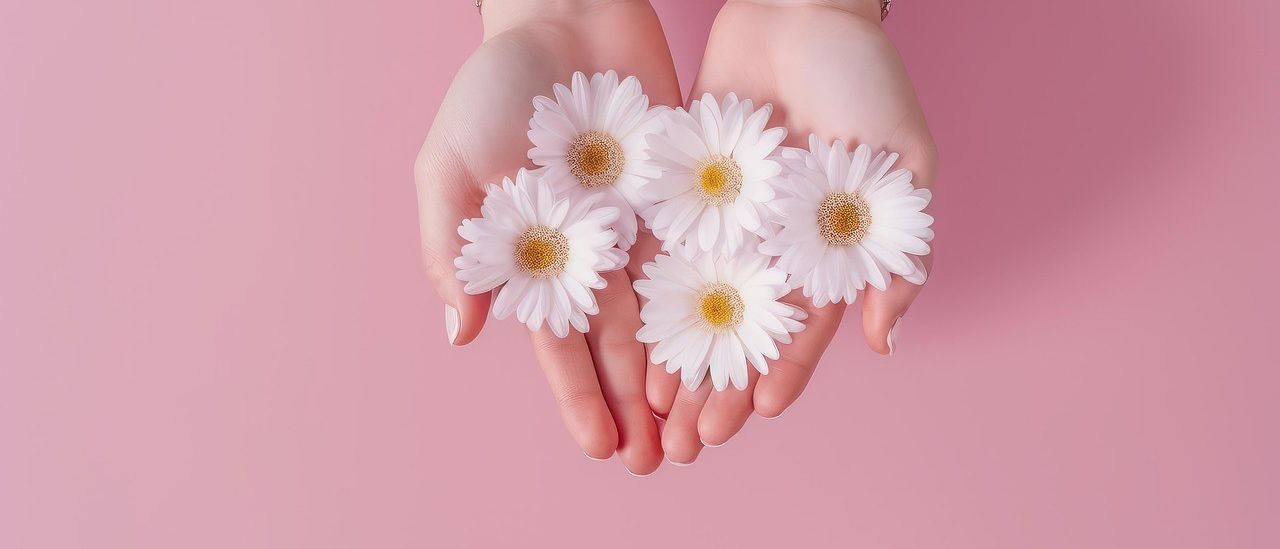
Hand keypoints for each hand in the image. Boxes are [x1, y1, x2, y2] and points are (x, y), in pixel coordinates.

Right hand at [414, 0, 680, 474]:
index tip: (603, 448)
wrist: (565, 14)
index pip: (560, 344)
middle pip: (621, 344)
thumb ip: (451, 247)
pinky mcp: (685, 194)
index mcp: (536, 256)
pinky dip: (721, 305)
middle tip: (663, 462)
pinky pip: (707, 258)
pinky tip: (742, 348)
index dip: (580, 396)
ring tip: (704, 427)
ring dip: (683, 373)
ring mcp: (641, 226)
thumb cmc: (493, 88)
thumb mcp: (451, 164)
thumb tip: (460, 334)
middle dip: (638, 404)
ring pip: (669, 315)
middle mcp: (593, 253)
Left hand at [647, 0, 937, 463]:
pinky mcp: (681, 188)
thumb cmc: (864, 76)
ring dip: (675, 361)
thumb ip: (899, 250)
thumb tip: (884, 340)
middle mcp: (773, 241)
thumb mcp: (904, 161)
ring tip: (652, 414)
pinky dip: (644, 299)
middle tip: (689, 441)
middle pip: (741, 327)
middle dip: (718, 385)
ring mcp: (726, 217)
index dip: (780, 372)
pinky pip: (659, 252)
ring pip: (695, 303)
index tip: (754, 417)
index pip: (801, 326)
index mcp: (826, 244)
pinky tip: (625, 342)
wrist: (799, 8)